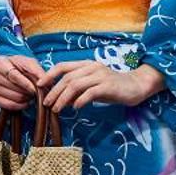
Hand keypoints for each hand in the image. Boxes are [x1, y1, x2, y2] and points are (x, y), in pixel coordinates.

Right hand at [0, 55, 44, 110]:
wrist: (8, 69)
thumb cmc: (19, 65)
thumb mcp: (28, 63)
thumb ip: (37, 71)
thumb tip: (44, 82)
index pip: (13, 76)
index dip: (25, 83)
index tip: (35, 89)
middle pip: (13, 87)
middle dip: (27, 91)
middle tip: (35, 92)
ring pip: (13, 97)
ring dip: (26, 98)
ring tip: (31, 94)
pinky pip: (9, 105)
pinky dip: (20, 105)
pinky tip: (26, 101)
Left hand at [39, 61, 163, 112]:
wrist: (136, 86)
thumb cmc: (112, 87)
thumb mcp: (93, 84)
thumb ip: (78, 87)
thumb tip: (61, 97)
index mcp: (86, 64)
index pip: (63, 66)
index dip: (49, 75)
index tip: (39, 85)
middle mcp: (92, 67)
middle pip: (67, 78)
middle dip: (54, 91)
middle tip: (46, 103)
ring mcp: (100, 76)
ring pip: (76, 85)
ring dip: (63, 98)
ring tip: (57, 109)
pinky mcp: (108, 86)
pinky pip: (90, 93)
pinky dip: (80, 100)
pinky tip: (75, 108)